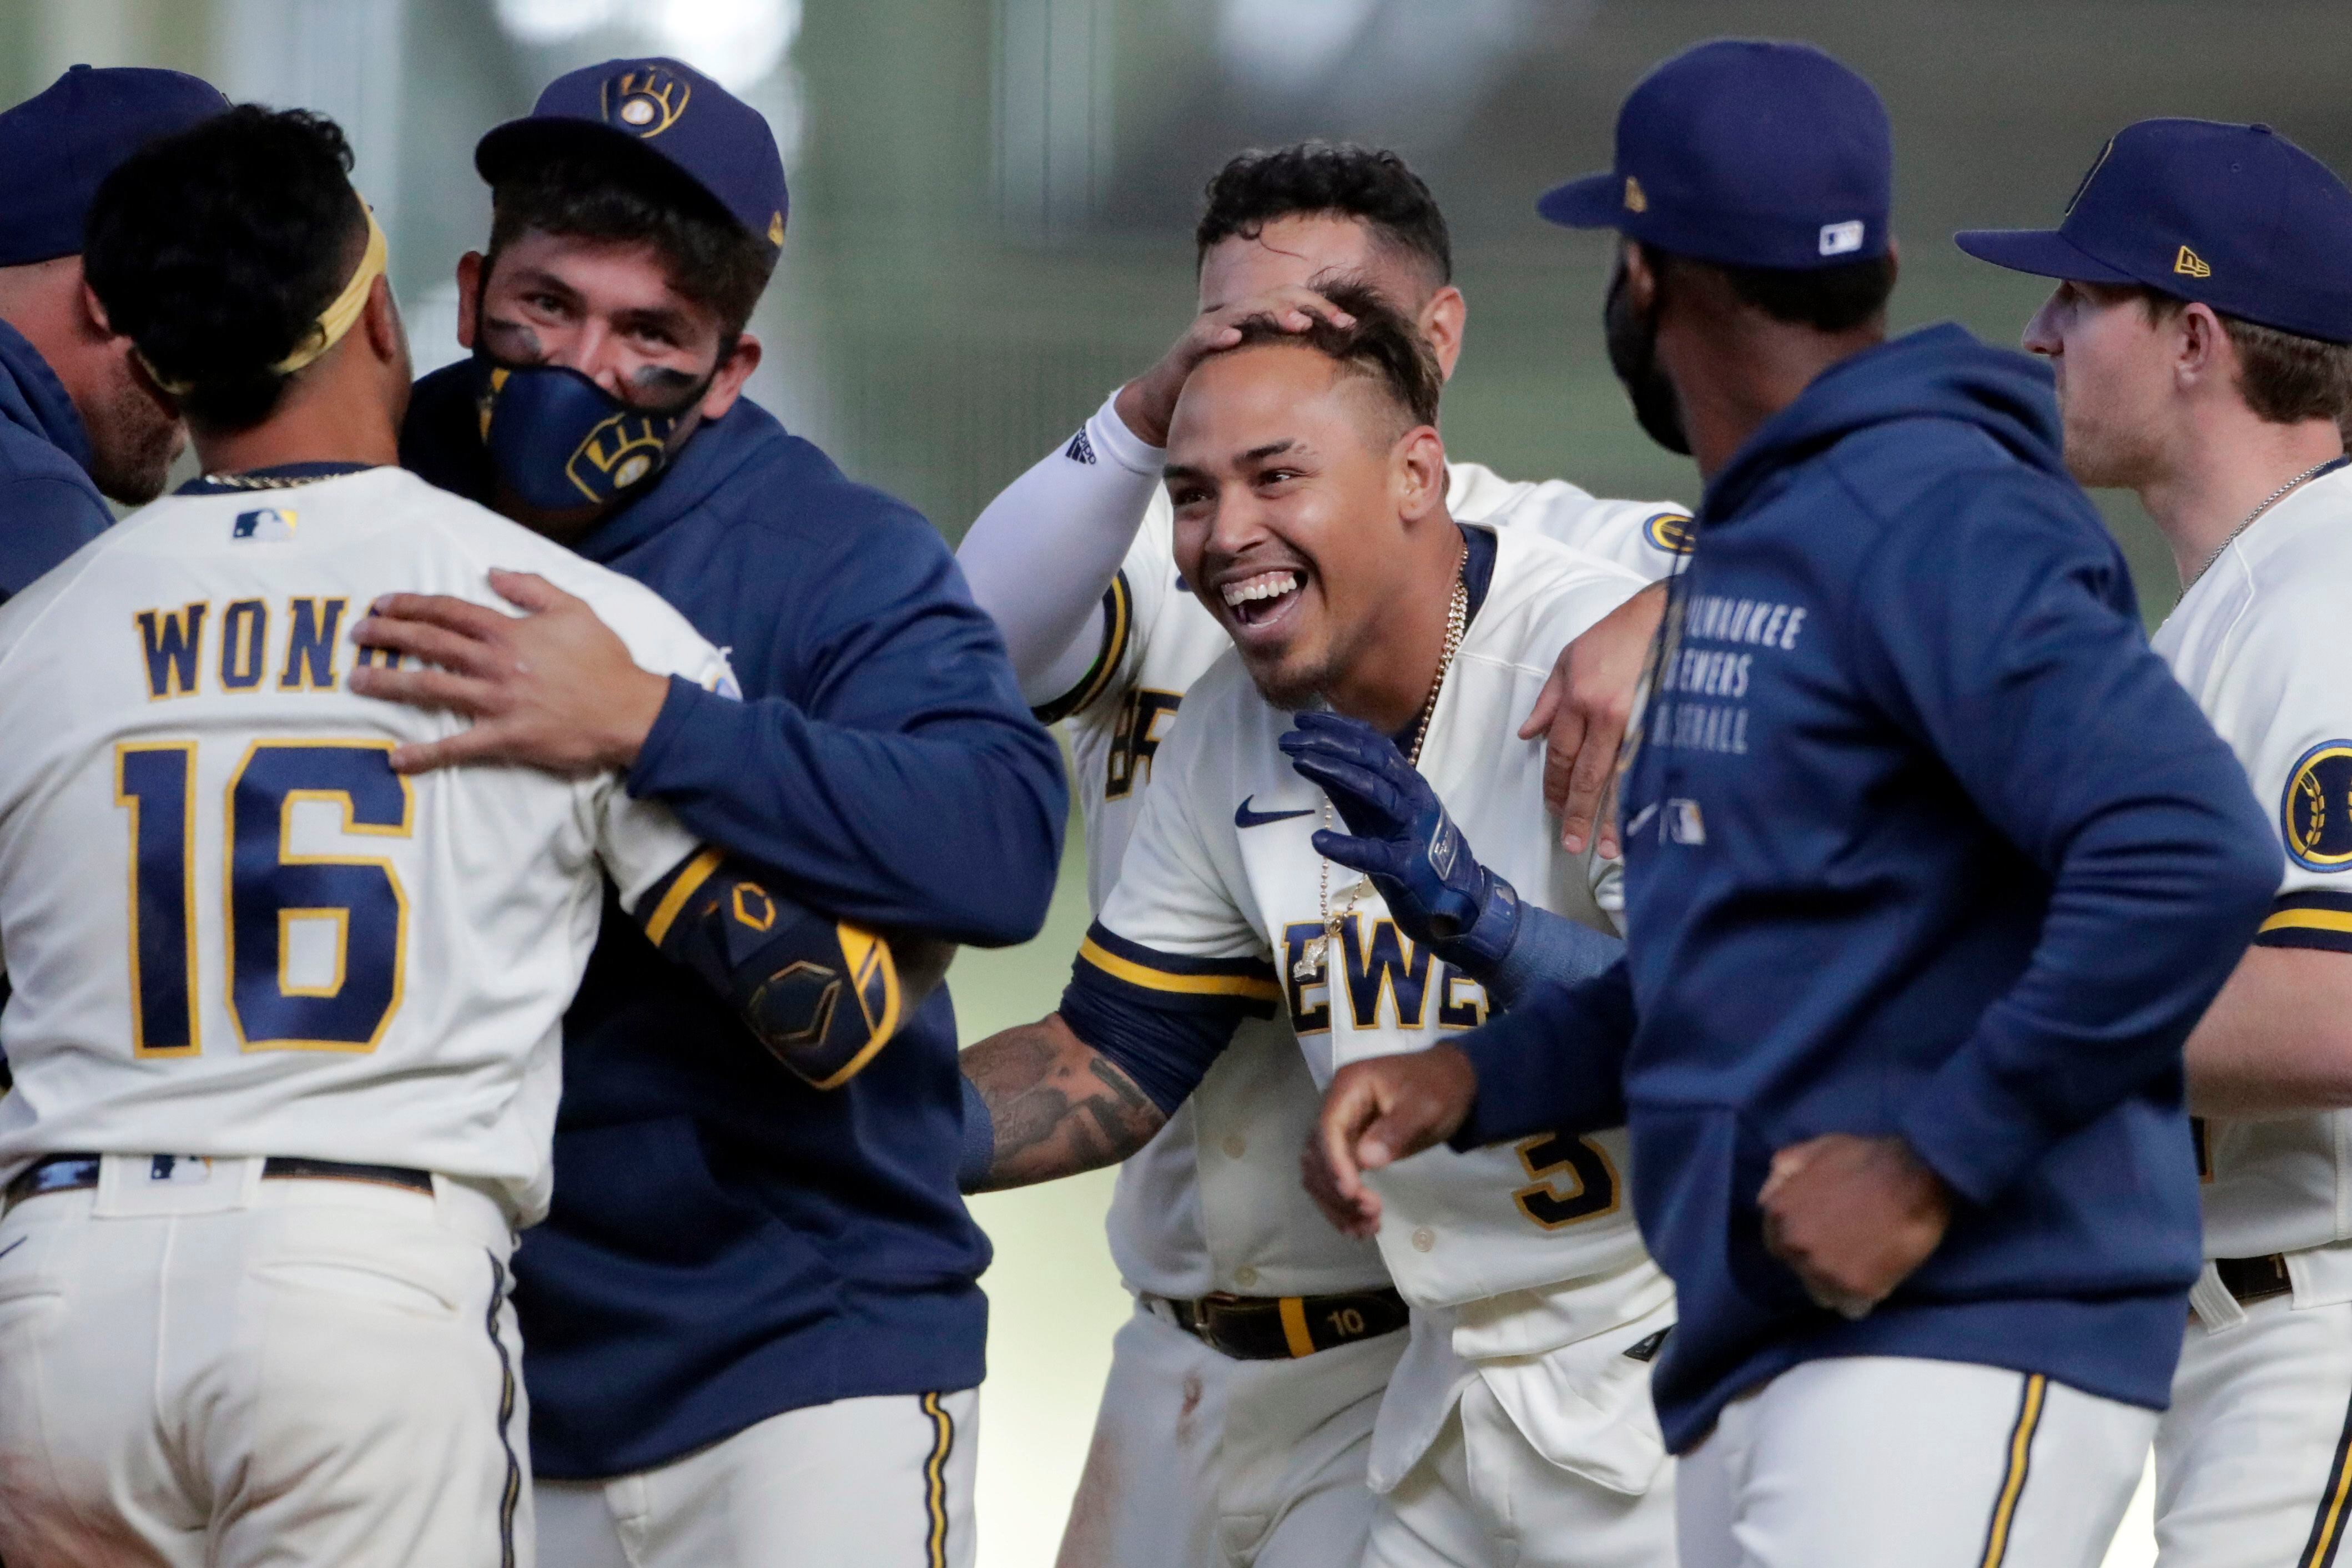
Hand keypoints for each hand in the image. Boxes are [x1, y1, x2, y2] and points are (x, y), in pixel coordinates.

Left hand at [347, 569, 671, 776]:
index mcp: (509, 631)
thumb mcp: (575, 609)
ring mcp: (497, 702)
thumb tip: (492, 572)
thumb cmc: (605, 660)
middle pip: (430, 644)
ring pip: (432, 689)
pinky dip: (425, 755)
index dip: (411, 605)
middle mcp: (495, 664)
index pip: (449, 611)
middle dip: (388, 636)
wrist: (629, 711)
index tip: (382, 604)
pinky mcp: (505, 738)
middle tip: (358, 635)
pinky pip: (457, 748)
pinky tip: (395, 760)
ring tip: (357, 682)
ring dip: (390, 684)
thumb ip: (532, 587)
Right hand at [1113, 287, 1356, 447]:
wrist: (1165, 405)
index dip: (1325, 311)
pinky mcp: (1189, 345)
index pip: (1297, 306)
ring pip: (1247, 310)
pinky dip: (1219, 333)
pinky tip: (1234, 337)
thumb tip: (1334, 388)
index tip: (1351, 326)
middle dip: (1311, 307)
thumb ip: (1289, 375)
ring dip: (1274, 313)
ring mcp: (1214, 328)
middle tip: (1338, 321)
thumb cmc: (1220, 393)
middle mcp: (1239, 318)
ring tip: (1298, 323)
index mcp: (1260, 324)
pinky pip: (1205, 334)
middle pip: (1279, 298)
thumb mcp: (1261, 381)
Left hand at [1279, 712, 1518, 970]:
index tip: (1301, 718)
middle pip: (1371, 759)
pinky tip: (1319, 840)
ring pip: (1375, 791)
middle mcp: (1412, 797)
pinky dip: (1347, 847)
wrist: (1459, 898)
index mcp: (1406, 781)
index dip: (1336, 727)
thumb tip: (1314, 756)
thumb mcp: (1376, 813)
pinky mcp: (1408, 866)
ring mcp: (1412, 829)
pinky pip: (1376, 854)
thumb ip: (1350, 788)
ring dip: (1334, 771)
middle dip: (1328, 742)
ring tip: (1298, 761)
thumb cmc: (1411, 851)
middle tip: (1290, 737)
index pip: (1371, 743)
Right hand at [1308, 1046, 1478, 1237]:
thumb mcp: (1426, 1105)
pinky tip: (1358, 1226)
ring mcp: (1340, 1128)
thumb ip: (1396, 1129)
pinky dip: (1340, 1204)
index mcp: (1349, 1087)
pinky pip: (1332, 1178)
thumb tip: (1366, 1161)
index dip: (1335, 1164)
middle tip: (1371, 1214)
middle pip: (1317, 1154)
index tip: (1353, 1195)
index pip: (1329, 1128)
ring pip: (1318, 1172)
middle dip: (1337, 1190)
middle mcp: (1335, 1107)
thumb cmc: (1440, 1088)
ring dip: (1335, 1204)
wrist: (1452, 1079)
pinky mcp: (1348, 1147)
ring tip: (1365, 1229)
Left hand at [1519, 583, 1666, 855]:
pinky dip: (1644, 795)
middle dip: (1579, 812)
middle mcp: (1606, 714)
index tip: (1555, 809)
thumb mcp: (1572, 656)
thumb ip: (1549, 699)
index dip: (1557, 786)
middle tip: (1574, 845)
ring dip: (1612, 816)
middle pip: (1588, 774)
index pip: (1562, 754)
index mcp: (1580, 698)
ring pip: (1620, 778)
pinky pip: (1650, 767)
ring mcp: (1641, 721)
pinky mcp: (1668, 723)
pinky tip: (1645, 818)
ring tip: (1606, 848)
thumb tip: (1528, 735)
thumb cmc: (1619, 634)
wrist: (1671, 613)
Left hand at [1758, 1133, 1953, 1318]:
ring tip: (1866, 1263)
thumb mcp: (1813, 1150)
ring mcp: (1824, 1270)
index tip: (1827, 1236)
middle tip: (1851, 1247)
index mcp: (1778, 1213)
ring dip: (1840, 1284)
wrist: (1916, 1174)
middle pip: (1801, 1271)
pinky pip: (1853, 1309)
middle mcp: (1795, 1245)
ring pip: (1824, 1294)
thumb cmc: (1866, 1157)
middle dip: (1821, 1262)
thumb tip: (1767, 1198)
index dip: (1805, 1242)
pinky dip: (1864, 1298)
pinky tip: (1879, 1276)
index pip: (1779, 1246)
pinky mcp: (1858, 1289)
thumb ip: (1784, 1173)